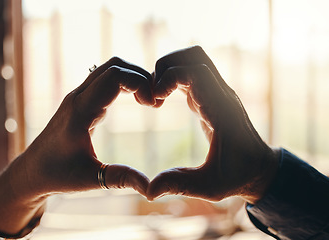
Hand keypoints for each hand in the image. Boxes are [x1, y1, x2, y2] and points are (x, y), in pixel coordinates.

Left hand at [0, 57, 153, 234]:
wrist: (32, 170)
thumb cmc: (57, 175)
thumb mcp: (90, 179)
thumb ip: (120, 179)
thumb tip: (149, 188)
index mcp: (80, 111)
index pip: (114, 76)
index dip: (140, 83)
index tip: (154, 105)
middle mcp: (78, 97)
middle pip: (114, 65)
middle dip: (140, 76)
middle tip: (155, 101)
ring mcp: (78, 96)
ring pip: (109, 69)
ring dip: (133, 77)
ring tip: (148, 100)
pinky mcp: (81, 101)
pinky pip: (105, 79)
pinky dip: (125, 83)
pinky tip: (136, 101)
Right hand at [147, 46, 279, 202]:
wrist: (258, 168)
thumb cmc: (236, 176)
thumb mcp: (209, 186)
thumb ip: (179, 185)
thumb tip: (148, 190)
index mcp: (221, 111)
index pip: (197, 73)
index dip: (170, 78)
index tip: (155, 99)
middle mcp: (221, 95)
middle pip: (194, 56)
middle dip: (166, 66)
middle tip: (153, 93)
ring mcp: (217, 92)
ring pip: (193, 59)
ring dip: (170, 68)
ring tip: (157, 94)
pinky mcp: (211, 95)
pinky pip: (191, 73)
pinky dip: (173, 78)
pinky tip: (163, 99)